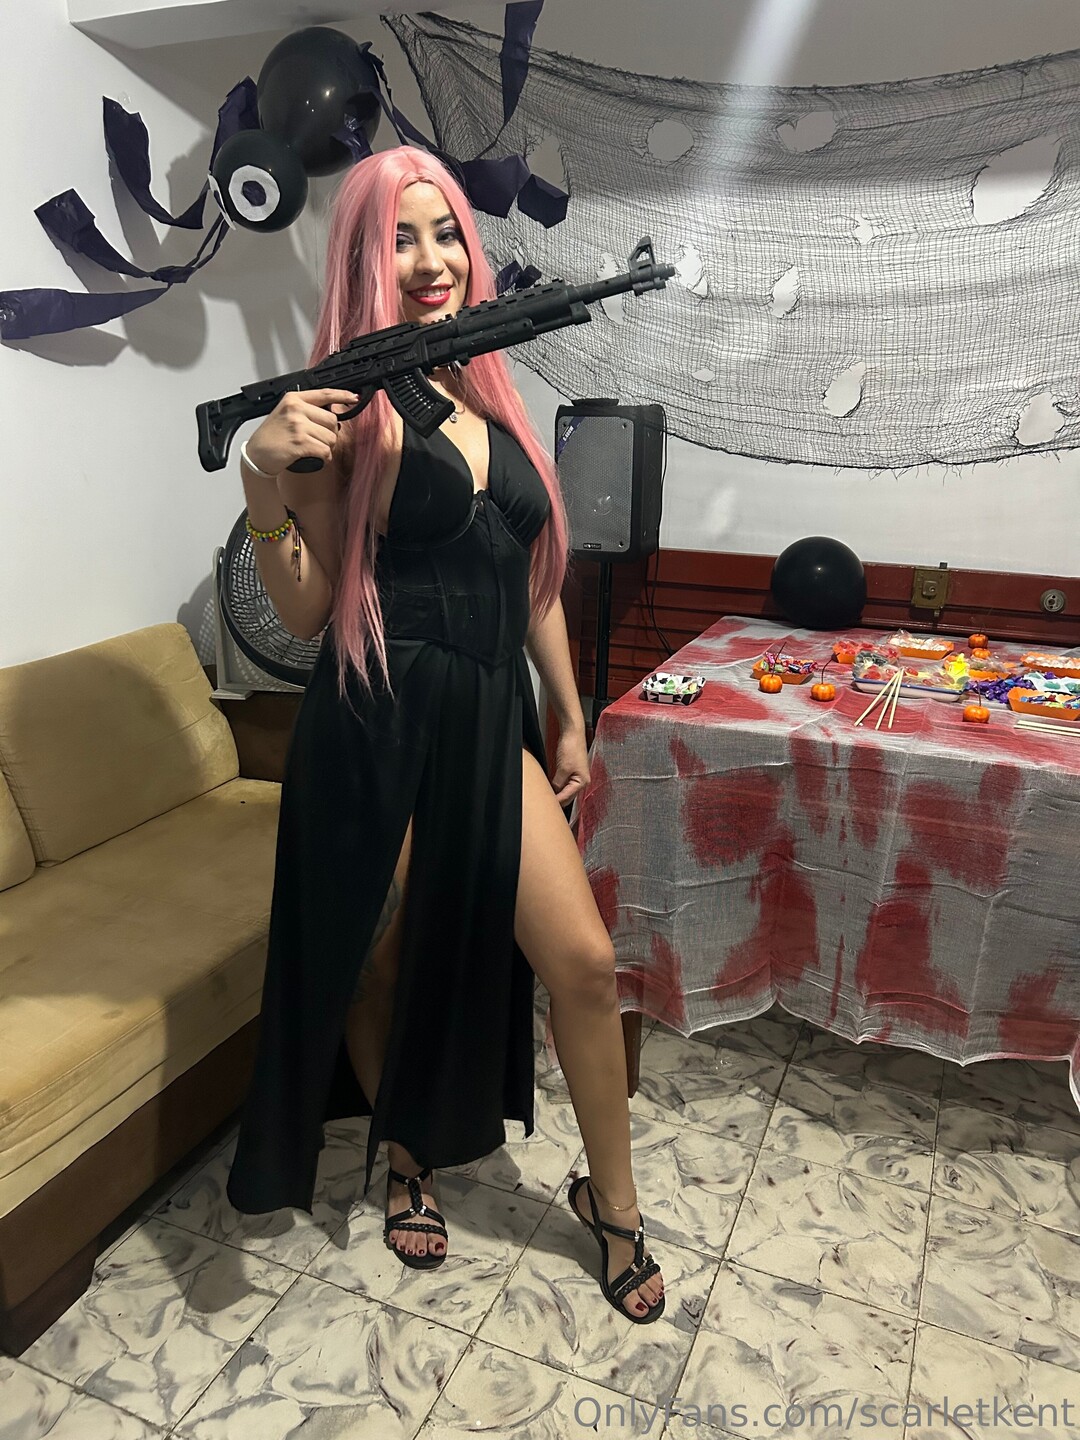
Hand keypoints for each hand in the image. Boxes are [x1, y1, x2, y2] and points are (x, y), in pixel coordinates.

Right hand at [243, 388, 359, 475]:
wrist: (256, 454)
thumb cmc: (271, 436)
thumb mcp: (285, 413)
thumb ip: (306, 409)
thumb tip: (332, 414)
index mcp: (293, 399)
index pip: (324, 394)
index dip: (342, 395)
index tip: (353, 398)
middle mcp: (296, 409)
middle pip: (332, 420)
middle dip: (330, 433)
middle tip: (318, 439)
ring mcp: (298, 426)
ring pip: (331, 437)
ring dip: (326, 447)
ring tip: (312, 448)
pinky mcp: (300, 443)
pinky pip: (325, 451)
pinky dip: (324, 458)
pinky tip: (315, 457)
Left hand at [550, 727, 589, 804]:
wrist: (572, 732)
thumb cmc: (572, 747)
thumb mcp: (563, 769)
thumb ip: (558, 783)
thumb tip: (553, 792)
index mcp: (582, 782)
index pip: (567, 798)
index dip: (556, 801)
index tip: (545, 806)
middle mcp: (581, 780)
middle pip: (567, 796)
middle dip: (557, 799)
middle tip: (544, 802)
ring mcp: (576, 775)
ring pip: (565, 790)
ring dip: (556, 792)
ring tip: (545, 796)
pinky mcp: (571, 770)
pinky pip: (563, 782)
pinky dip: (556, 786)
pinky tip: (549, 787)